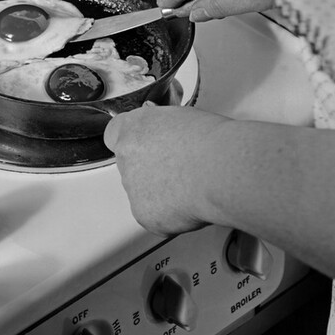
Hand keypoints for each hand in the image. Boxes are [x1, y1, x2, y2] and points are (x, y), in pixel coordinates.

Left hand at [102, 104, 229, 235]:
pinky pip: (154, 216)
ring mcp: (132, 189)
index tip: (145, 144)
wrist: (219, 169)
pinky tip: (191, 204)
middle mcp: (125, 158)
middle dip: (151, 169)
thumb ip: (162, 125)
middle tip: (179, 169)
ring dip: (161, 193)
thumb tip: (161, 127)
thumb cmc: (209, 141)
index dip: (132, 141)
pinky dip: (171, 215)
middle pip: (131, 166)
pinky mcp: (144, 215)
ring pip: (143, 193)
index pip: (114, 134)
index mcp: (132, 129)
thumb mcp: (182, 117)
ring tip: (192, 187)